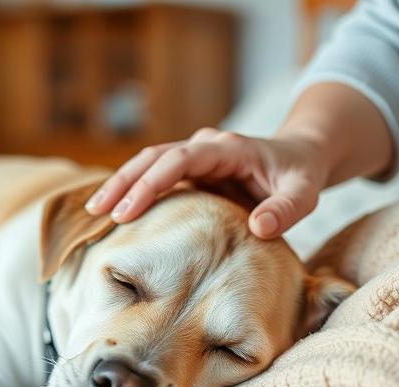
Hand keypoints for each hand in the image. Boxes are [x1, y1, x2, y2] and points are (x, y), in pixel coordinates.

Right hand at [84, 127, 330, 238]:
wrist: (299, 157)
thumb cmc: (301, 176)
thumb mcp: (305, 193)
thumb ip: (286, 210)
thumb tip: (258, 228)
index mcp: (228, 148)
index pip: (181, 158)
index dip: (153, 182)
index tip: (129, 209)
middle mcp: (205, 147)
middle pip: (153, 157)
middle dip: (123, 183)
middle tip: (98, 212)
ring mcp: (194, 157)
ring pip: (147, 164)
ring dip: (120, 185)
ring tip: (93, 213)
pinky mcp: (189, 172)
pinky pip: (154, 177)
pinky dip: (132, 192)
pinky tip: (112, 214)